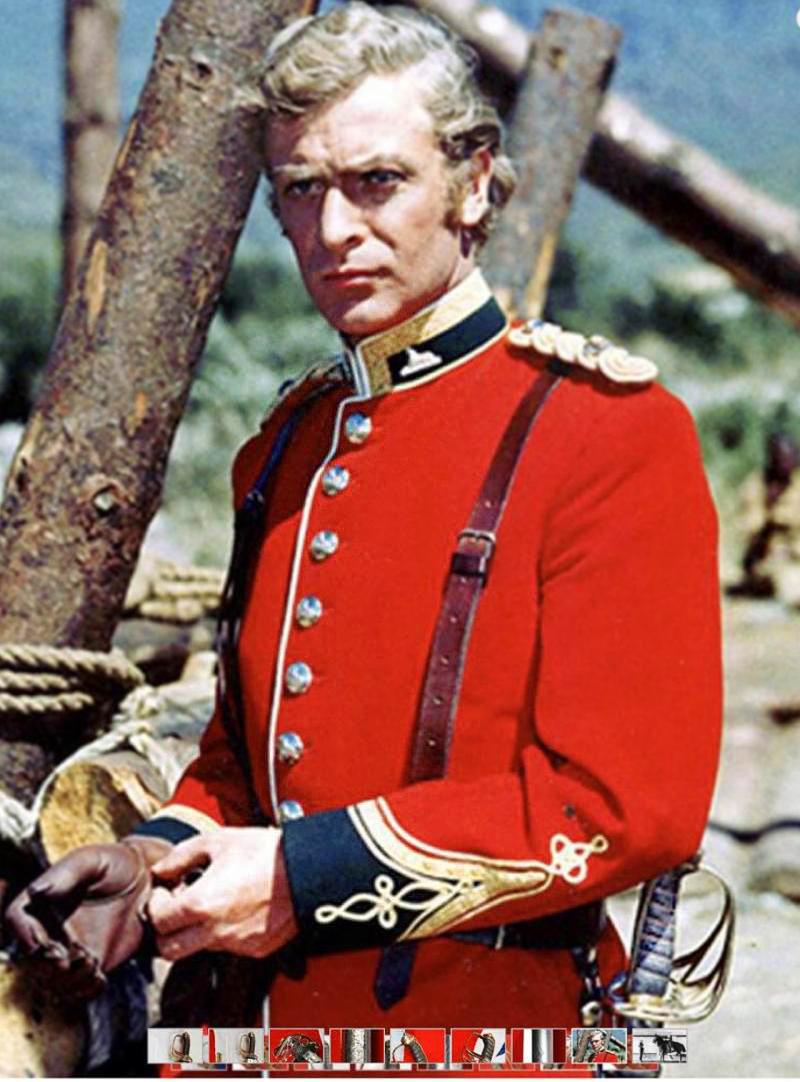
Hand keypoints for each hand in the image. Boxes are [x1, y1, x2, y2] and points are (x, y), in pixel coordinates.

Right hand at [4, 836, 169, 998]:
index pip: (16, 919)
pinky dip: (86, 991)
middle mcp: (50, 929)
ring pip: (53, 981)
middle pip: (31, 959)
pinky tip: (100, 977)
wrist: (147, 878)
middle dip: (47, 966)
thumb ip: (66, 874)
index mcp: (43, 900)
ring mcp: (70, 950)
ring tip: (91, 962)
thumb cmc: (115, 863)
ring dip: (67, 981)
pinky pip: (79, 991)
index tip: (42, 943)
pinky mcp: (91, 964)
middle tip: (70, 957)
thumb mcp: (92, 861)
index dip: (23, 935)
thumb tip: (37, 891)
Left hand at [148, 827, 297, 961]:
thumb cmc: (264, 852)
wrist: (307, 869)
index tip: (164, 892)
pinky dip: (224, 932)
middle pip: (169, 950)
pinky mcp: (255, 949)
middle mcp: (214, 931)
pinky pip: (228, 947)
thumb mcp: (217, 841)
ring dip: (196, 930)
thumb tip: (160, 870)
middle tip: (176, 908)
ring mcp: (236, 944)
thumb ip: (181, 856)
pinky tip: (235, 909)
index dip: (155, 905)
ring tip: (211, 902)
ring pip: (199, 948)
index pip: (158, 921)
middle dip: (166, 930)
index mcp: (200, 904)